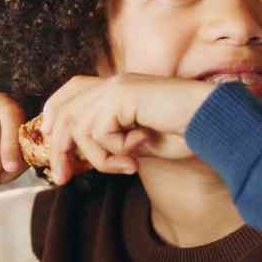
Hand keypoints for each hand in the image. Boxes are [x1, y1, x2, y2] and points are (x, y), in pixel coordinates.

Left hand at [39, 74, 211, 180]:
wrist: (212, 120)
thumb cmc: (187, 132)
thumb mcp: (143, 142)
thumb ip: (115, 143)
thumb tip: (86, 156)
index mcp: (119, 86)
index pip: (73, 89)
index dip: (54, 111)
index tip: (49, 138)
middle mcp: (114, 83)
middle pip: (65, 110)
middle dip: (58, 148)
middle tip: (61, 179)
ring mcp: (116, 87)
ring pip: (80, 129)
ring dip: (100, 159)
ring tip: (127, 166)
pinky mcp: (121, 95)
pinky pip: (99, 135)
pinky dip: (115, 153)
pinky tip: (138, 154)